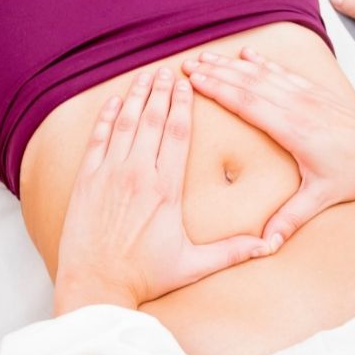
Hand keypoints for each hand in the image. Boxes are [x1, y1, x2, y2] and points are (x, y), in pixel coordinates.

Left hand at [53, 68, 268, 314]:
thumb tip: (267, 246)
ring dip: (135, 96)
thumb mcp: (192, 264)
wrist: (97, 284)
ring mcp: (109, 174)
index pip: (177, 134)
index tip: (185, 85)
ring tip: (144, 76)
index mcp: (166, 189)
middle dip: (161, 92)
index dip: (182, 104)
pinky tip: (112, 101)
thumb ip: (231, 251)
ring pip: (125, 123)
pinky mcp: (87, 180)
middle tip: (167, 70)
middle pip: (152, 120)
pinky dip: (105, 117)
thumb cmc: (144, 276)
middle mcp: (138, 174)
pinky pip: (97, 139)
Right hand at [183, 49, 354, 246]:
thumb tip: (266, 242)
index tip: (194, 81)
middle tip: (187, 65)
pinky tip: (247, 53)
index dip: (219, 90)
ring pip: (263, 73)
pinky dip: (262, 61)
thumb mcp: (322, 197)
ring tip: (206, 57)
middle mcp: (297, 106)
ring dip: (232, 64)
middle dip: (216, 72)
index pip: (248, 103)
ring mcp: (307, 94)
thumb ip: (290, 218)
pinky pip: (283, 71)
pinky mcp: (315, 91)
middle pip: (249, 83)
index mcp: (294, 129)